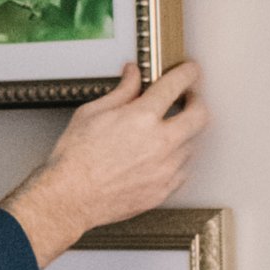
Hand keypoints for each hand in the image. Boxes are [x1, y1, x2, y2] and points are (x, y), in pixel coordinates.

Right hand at [0, 60, 207, 269]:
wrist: (69, 198)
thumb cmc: (74, 160)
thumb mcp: (91, 114)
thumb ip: (120, 92)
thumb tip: (132, 75)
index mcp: (142, 117)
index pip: (177, 85)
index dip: (188, 73)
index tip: (190, 71)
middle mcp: (160, 142)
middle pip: (200, 115)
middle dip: (198, 102)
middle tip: (190, 100)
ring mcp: (165, 168)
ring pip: (192, 144)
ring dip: (184, 134)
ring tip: (168, 132)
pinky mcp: (164, 190)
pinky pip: (183, 170)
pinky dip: (177, 160)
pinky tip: (162, 157)